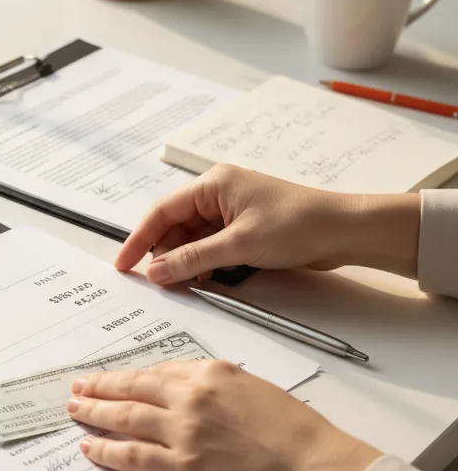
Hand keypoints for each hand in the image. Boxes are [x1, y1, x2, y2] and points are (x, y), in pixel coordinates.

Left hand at [67, 360, 380, 470]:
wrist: (315, 470)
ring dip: (94, 412)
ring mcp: (181, 431)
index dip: (132, 376)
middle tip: (79, 386)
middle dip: (101, 386)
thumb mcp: (256, 390)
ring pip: (124, 417)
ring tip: (75, 410)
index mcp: (212, 373)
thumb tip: (190, 391)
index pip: (159, 371)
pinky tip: (89, 446)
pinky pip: (131, 455)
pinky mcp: (180, 467)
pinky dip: (105, 450)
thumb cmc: (298, 434)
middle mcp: (190, 396)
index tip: (116, 378)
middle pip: (132, 387)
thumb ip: (218, 387)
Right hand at [115, 164, 420, 285]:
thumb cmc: (299, 224)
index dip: (139, 239)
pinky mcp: (245, 229)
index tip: (124, 264)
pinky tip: (201, 281)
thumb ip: (192, 260)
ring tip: (178, 285)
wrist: (346, 231)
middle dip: (163, 254)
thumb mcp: (238, 245)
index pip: (162, 211)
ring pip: (192, 239)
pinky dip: (202, 264)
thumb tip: (156, 272)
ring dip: (184, 262)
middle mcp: (218, 194)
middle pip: (175, 226)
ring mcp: (232, 212)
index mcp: (213, 184)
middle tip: (155, 283)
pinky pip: (211, 247)